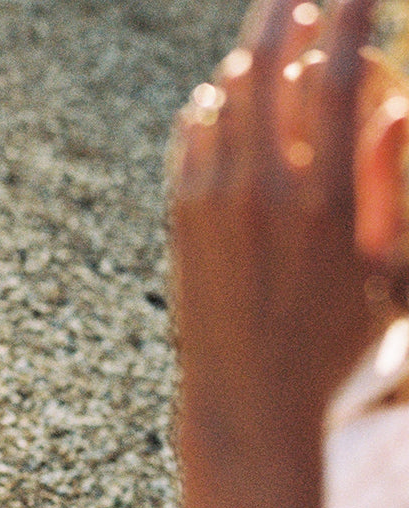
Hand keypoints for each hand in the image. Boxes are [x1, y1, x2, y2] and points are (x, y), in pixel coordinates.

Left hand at [168, 0, 381, 454]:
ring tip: (270, 40)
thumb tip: (394, 109)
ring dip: (249, 58)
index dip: (350, 12)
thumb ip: (390, 186)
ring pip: (223, 97)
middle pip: (268, 63)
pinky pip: (192, 137)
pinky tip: (224, 98)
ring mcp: (213, 204)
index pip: (339, 71)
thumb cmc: (333, 348)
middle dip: (287, 9)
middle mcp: (264, 191)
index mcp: (329, 200)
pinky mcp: (181, 220)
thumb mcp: (384, 272)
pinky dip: (210, 107)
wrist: (248, 405)